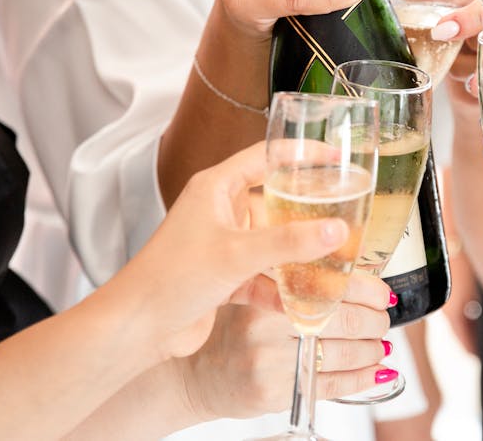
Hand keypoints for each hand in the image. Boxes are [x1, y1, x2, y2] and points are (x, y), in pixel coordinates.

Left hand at [110, 141, 353, 360]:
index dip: (302, 153)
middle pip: (277, 201)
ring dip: (301, 255)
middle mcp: (221, 212)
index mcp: (216, 188)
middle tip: (346, 214)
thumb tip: (335, 230)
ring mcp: (224, 246)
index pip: (266, 157)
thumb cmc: (168, 278)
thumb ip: (289, 242)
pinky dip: (285, 287)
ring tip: (337, 260)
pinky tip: (308, 300)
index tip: (336, 156)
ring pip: (274, 243)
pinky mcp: (226, 278)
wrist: (136, 329)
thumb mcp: (236, 254)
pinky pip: (266, 276)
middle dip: (310, 212)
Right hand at [178, 272, 394, 419]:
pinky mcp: (277, 393)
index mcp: (265, 290)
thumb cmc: (233, 329)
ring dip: (373, 349)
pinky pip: (333, 385)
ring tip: (379, 344)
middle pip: (345, 320)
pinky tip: (376, 370)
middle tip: (382, 319)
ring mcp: (271, 362)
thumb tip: (357, 271)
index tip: (382, 292)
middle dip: (376, 320)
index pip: (331, 284)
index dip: (367, 288)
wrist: (197, 375)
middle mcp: (266, 325)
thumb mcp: (254, 290)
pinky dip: (363, 378)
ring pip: (344, 354)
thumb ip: (295, 278)